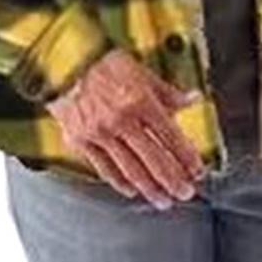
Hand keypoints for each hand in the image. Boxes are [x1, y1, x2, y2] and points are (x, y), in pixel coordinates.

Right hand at [45, 48, 205, 208]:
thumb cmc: (103, 62)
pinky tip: (132, 190)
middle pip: (155, 159)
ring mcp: (101, 133)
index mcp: (141, 100)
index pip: (171, 136)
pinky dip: (121, 183)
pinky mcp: (81, 141)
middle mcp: (122, 120)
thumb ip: (167, 91)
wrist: (64, 61)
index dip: (187, 157)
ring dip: (151, 189)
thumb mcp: (140, 70)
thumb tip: (193, 99)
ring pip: (131, 170)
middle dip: (174, 180)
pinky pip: (105, 168)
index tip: (197, 170)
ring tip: (163, 200)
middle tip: (185, 192)